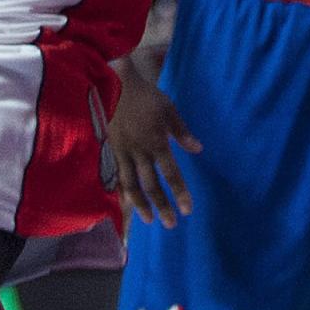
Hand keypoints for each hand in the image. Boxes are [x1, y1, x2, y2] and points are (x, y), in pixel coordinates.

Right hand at [109, 64, 201, 226]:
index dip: (180, 193)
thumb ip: (181, 132)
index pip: (171, 174)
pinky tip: (126, 202)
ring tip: (148, 220)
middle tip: (171, 224)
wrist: (114, 85)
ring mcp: (123, 153)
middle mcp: (140, 152)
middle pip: (152, 185)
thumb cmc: (145, 96)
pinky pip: (117, 176)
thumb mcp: (168, 109)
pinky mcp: (111, 151)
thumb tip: (198, 149)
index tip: (188, 210)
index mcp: (157, 142)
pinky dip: (122, 191)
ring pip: (132, 185)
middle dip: (162, 206)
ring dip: (141, 204)